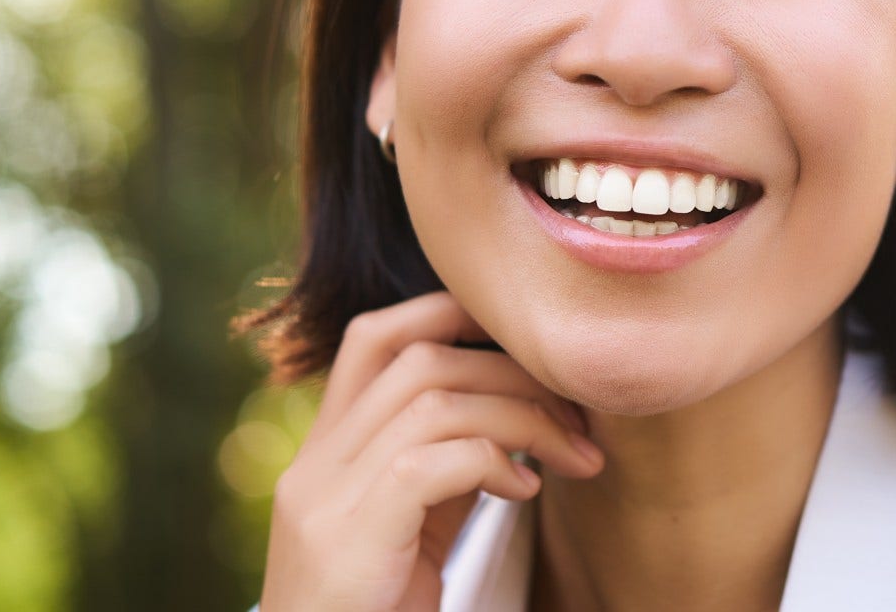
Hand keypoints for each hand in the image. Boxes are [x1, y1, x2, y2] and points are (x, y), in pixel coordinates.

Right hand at [257, 291, 604, 611]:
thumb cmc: (378, 611)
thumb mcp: (416, 527)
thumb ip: (448, 465)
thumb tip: (520, 412)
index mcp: (326, 452)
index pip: (375, 339)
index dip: (452, 314)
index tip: (529, 346)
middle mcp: (316, 463)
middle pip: (420, 360)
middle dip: (514, 373)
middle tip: (579, 416)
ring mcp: (325, 496)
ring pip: (435, 403)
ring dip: (523, 418)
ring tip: (572, 456)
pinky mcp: (349, 533)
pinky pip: (433, 462)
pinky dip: (494, 462)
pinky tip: (527, 493)